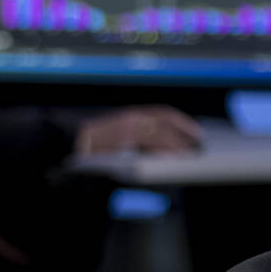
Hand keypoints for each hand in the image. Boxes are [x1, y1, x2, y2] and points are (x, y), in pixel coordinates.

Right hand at [75, 105, 202, 155]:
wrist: (73, 140)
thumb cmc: (96, 143)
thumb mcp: (121, 136)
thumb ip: (138, 139)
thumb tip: (157, 149)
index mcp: (133, 116)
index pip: (163, 113)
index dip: (182, 121)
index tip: (195, 130)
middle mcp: (133, 118)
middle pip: (166, 123)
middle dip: (184, 133)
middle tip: (197, 145)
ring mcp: (129, 127)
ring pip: (160, 134)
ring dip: (176, 145)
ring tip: (187, 155)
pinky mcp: (124, 138)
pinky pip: (149, 144)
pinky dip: (162, 150)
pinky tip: (170, 158)